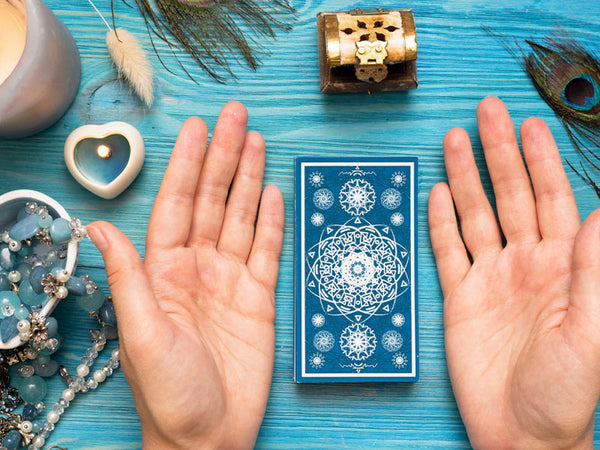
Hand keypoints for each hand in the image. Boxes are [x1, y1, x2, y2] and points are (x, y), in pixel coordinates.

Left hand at [86, 102, 284, 448]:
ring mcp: (230, 281)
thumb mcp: (141, 333)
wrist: (209, 434)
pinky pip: (266, 251)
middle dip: (223, 157)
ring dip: (248, 179)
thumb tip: (101, 225)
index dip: (188, 164)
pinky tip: (272, 193)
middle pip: (211, 201)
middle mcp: (196, 268)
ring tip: (256, 141)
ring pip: (240, 217)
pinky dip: (270, 221)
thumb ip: (128, 276)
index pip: (177, 204)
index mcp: (164, 272)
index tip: (198, 129)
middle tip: (236, 118)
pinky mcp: (258, 298)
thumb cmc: (168, 394)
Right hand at [429, 97, 599, 448]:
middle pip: (508, 195)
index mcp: (561, 266)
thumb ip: (595, 270)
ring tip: (454, 140)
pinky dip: (441, 221)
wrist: (522, 433)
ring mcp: (490, 278)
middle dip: (497, 151)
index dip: (540, 159)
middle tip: (485, 112)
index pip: (550, 198)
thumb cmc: (567, 391)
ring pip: (474, 214)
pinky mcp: (460, 298)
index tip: (529, 124)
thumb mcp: (592, 332)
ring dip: (466, 176)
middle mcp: (525, 263)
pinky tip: (439, 194)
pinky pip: (448, 251)